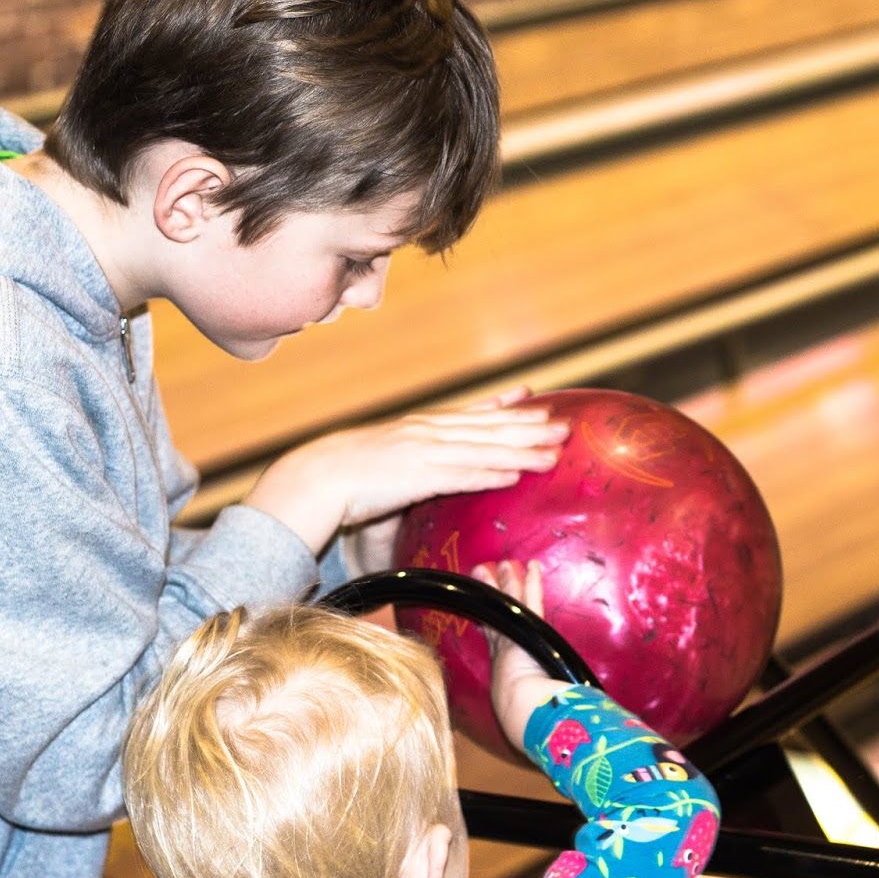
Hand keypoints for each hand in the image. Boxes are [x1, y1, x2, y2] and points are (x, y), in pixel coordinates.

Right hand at [244, 387, 568, 560]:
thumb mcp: (387, 460)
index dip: (504, 406)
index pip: (470, 413)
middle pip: (488, 427)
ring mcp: (423, 452)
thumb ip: (413, 465)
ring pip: (484, 449)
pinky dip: (489, 473)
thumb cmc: (345, 477)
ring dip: (523, 450)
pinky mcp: (416, 476)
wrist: (312, 478)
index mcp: (420, 428)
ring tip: (555, 454)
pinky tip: (515, 475)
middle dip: (530, 426)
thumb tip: (422, 480)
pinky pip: (460, 475)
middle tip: (565, 425)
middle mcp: (427, 433)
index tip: (533, 397)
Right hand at [473, 560, 571, 751]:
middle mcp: (503, 652)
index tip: (481, 614)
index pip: (495, 643)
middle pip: (495, 616)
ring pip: (509, 604)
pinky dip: (531, 582)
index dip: (489, 626)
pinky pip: (530, 601)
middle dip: (490, 596)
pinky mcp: (526, 629)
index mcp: (504, 673)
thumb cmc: (525, 718)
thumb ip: (533, 714)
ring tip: (501, 564)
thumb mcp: (526, 714)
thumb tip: (552, 728)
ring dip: (506, 582)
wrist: (522, 710)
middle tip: (482, 576)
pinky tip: (533, 566)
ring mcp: (513, 637)